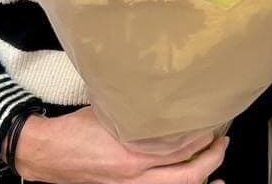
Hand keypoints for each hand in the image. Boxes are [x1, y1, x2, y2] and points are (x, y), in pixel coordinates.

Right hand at [13, 106, 227, 183]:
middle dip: (210, 160)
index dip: (201, 137)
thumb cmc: (78, 128)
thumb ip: (138, 111)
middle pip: (186, 176)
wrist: (49, 154)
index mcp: (131, 153)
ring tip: (217, 166)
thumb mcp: (110, 112)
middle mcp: (134, 176)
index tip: (213, 122)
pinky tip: (195, 181)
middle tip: (223, 143)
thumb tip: (166, 97)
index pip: (178, 148)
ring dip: (201, 177)